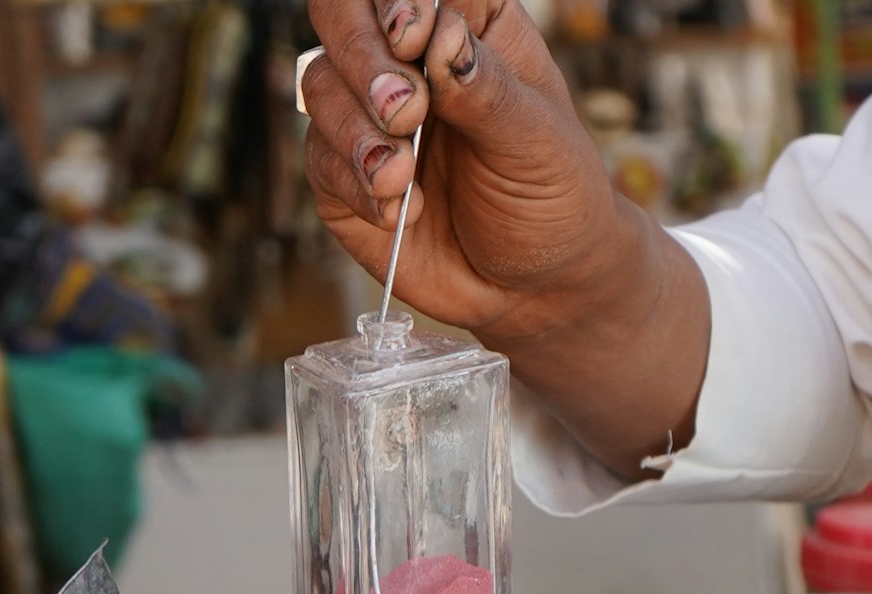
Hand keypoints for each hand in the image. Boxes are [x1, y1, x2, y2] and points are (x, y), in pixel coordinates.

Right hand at [299, 0, 638, 340]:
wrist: (533, 288)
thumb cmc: (552, 199)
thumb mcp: (540, 143)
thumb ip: (489, 90)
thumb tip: (442, 35)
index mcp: (469, 24)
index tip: (417, 36)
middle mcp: (410, 58)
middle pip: (343, 14)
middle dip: (365, 59)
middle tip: (406, 112)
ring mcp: (369, 113)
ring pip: (319, 84)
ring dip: (355, 130)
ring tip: (403, 177)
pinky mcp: (343, 173)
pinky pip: (320, 159)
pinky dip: (355, 185)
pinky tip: (402, 211)